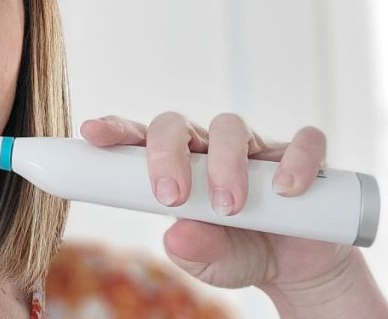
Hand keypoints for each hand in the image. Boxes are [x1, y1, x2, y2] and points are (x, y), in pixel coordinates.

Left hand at [80, 112, 352, 291]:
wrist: (292, 267)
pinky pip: (300, 140)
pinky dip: (294, 160)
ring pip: (231, 128)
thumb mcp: (207, 262)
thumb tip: (176, 233)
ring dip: (226, 165)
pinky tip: (287, 190)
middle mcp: (207, 148)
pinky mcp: (298, 156)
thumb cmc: (235, 253)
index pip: (137, 137)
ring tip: (230, 209)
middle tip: (172, 197)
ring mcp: (253, 148)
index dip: (114, 130)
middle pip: (175, 125)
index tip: (91, 133)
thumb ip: (190, 250)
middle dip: (167, 156)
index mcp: (174, 166)